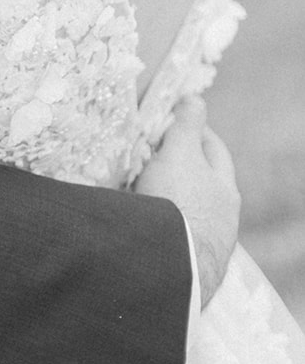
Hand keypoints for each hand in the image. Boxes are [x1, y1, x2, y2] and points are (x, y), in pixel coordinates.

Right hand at [135, 97, 239, 306]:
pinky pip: (169, 231)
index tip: (171, 122)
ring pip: (184, 210)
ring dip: (164, 195)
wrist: (168, 265)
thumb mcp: (180, 153)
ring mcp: (204, 244)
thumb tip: (194, 98)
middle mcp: (222, 219)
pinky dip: (155, 220)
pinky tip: (138, 217)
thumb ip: (186, 125)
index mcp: (225, 190)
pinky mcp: (184, 263)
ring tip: (137, 186)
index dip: (194, 131)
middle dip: (178, 166)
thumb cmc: (178, 202)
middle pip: (200, 182)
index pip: (214, 150)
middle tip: (150, 152)